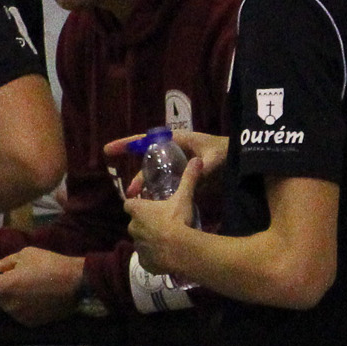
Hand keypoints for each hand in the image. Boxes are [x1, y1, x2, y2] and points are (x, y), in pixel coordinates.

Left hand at [0, 247, 84, 325]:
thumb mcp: (25, 255)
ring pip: (3, 306)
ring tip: (17, 285)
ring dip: (4, 297)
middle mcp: (7, 307)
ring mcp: (19, 317)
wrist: (78, 285)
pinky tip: (28, 295)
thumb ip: (4, 263)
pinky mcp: (30, 323)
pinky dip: (18, 304)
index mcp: (2, 288)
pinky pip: (17, 312)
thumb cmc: (50, 264)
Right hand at [102, 130, 228, 195]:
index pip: (146, 140)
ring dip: (147, 187)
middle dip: (137, 177)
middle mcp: (172, 151)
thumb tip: (196, 172)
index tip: (108, 149)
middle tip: (129, 193)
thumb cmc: (225, 151)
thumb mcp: (215, 157)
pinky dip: (158, 192)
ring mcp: (176, 164)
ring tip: (141, 203)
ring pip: (155, 175)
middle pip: (147, 162)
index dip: (126, 144)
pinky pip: (165, 182)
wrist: (238, 157)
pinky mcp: (181, 175)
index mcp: (176, 140)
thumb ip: (206, 166)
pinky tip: (155, 205)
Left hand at [121, 152, 202, 275]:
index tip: (147, 205)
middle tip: (162, 222)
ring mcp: (137, 246)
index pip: (129, 204)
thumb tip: (197, 160)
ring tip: (166, 240)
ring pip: (141, 241)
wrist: (179, 250)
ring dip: (149, 239)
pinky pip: (147, 258)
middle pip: (135, 223)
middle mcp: (132, 228)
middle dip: (145, 223)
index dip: (137, 204)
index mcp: (137, 210)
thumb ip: (188, 178)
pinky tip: (166, 255)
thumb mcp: (183, 197)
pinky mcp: (144, 262)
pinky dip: (153, 256)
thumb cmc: (177, 220)